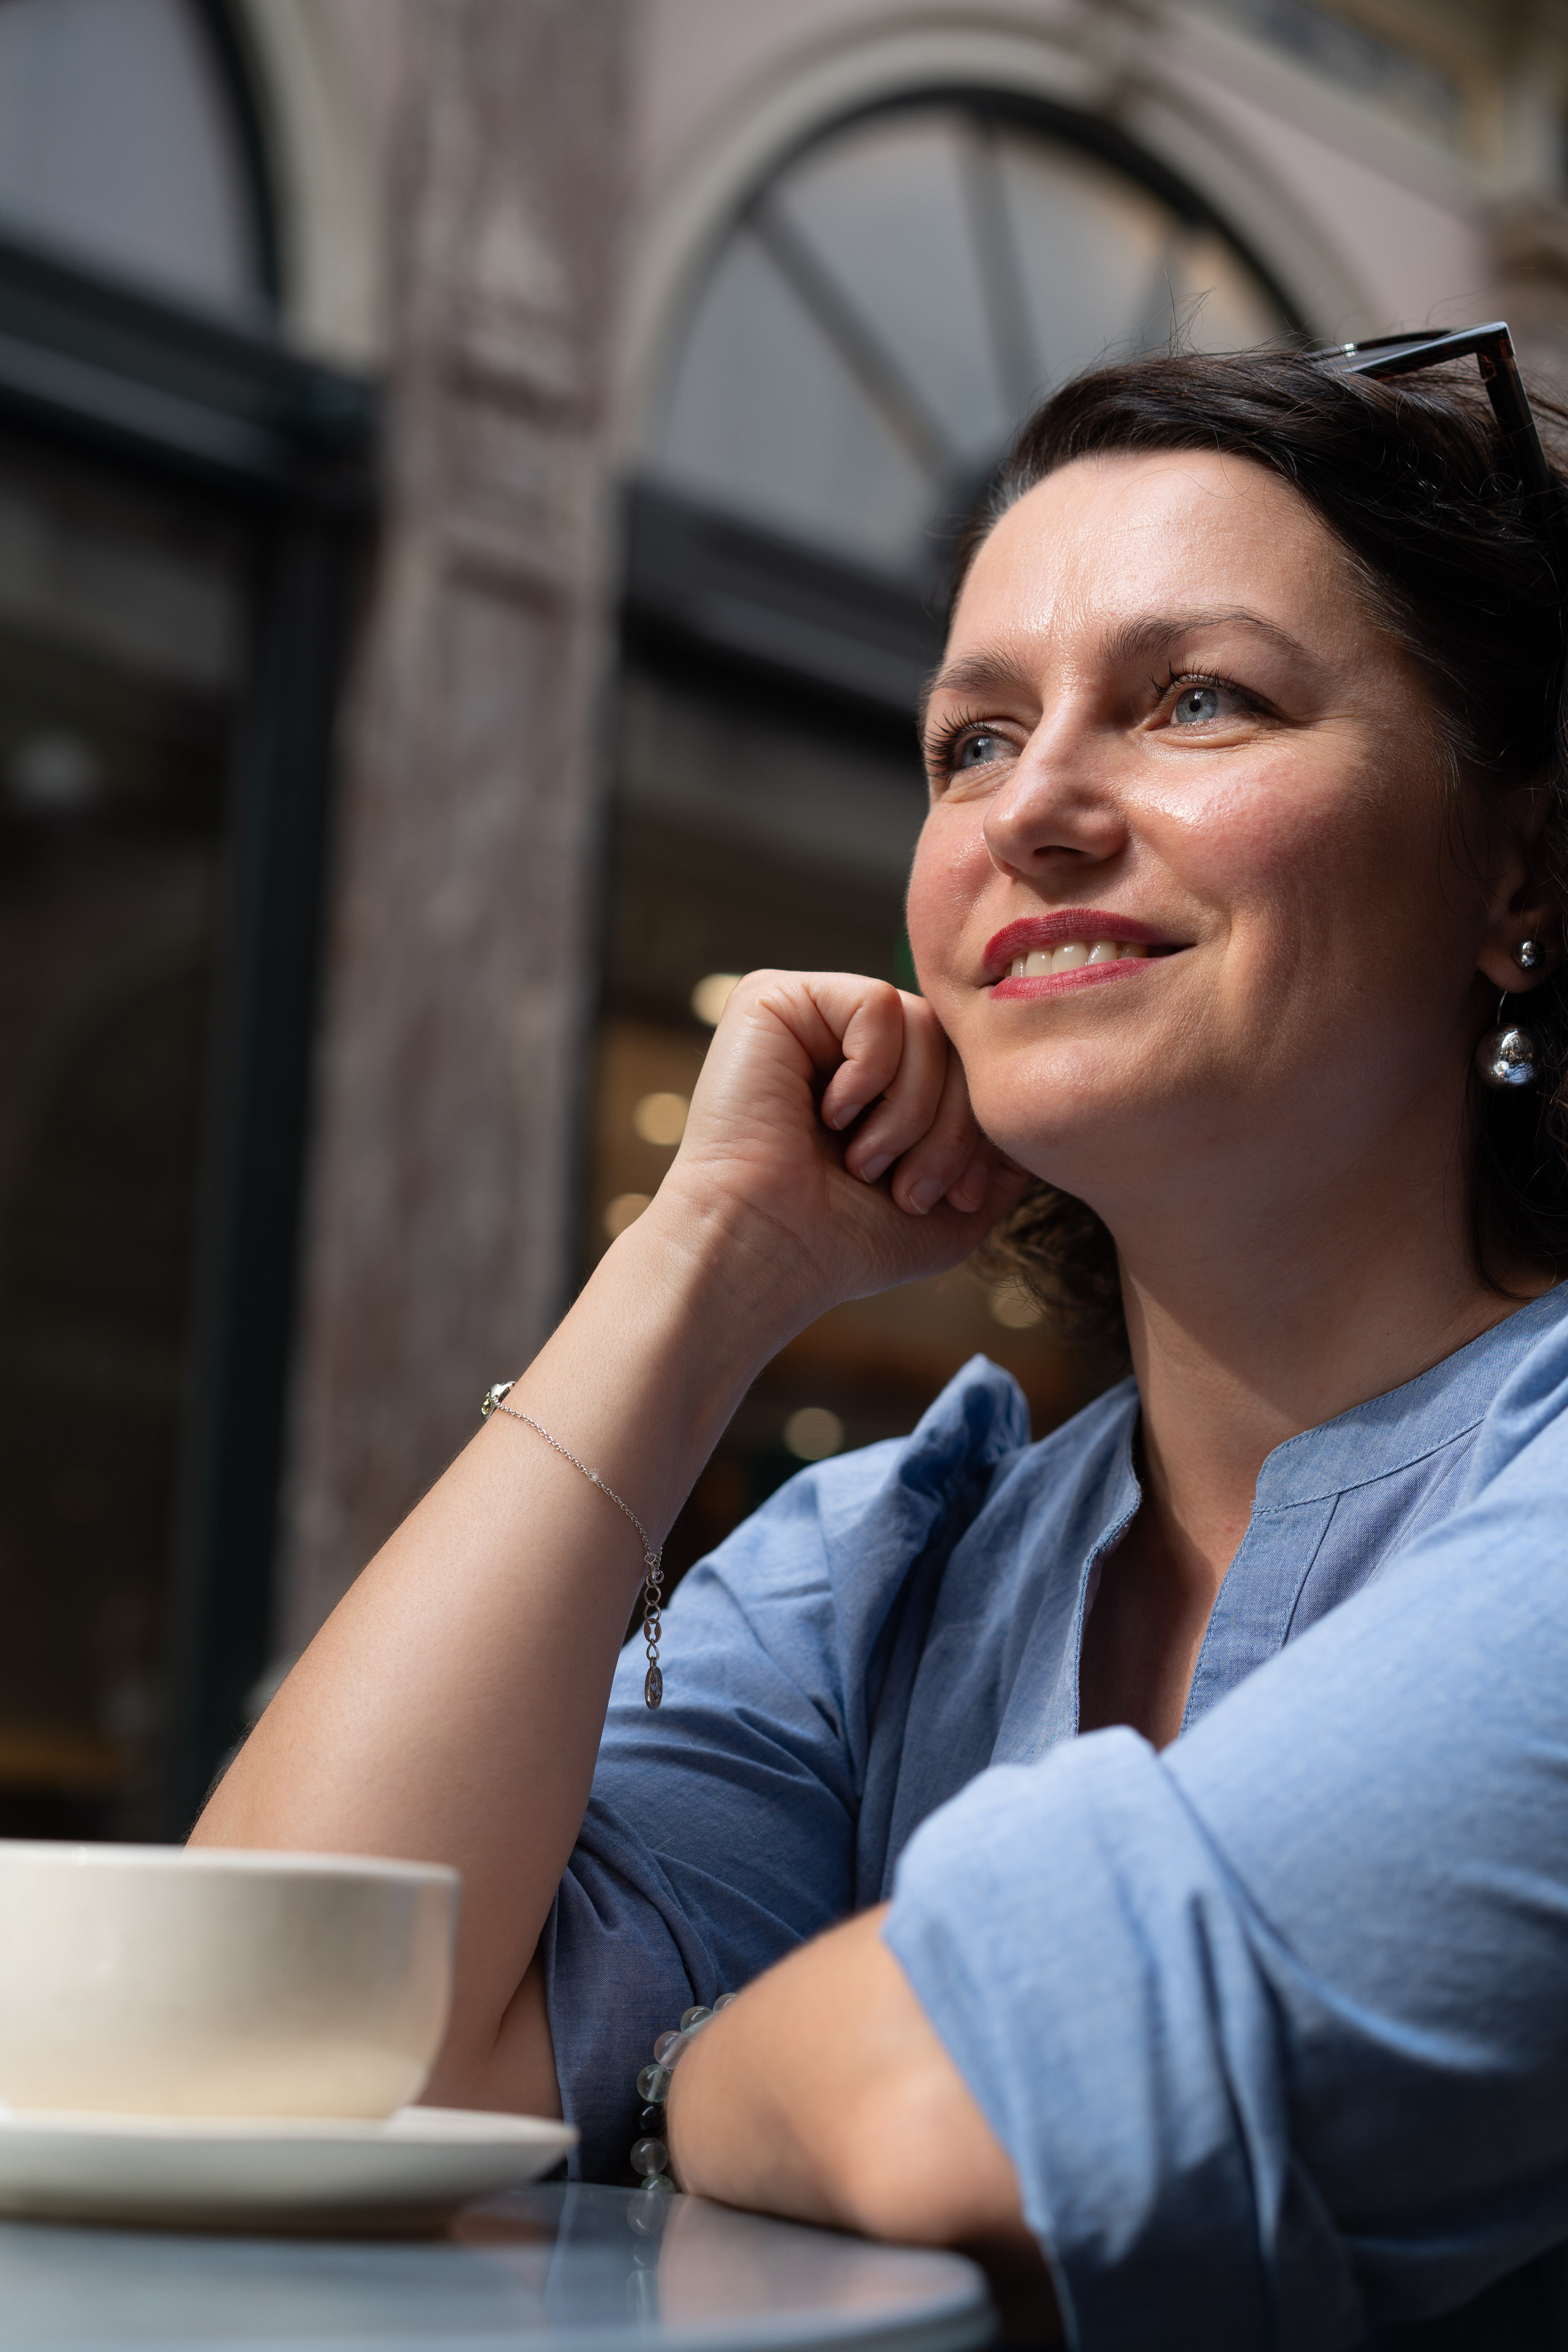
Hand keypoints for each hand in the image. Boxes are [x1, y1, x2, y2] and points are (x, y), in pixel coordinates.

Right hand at [652, 971, 1028, 1316]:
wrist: (767, 1252)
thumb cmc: (844, 1243)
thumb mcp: (950, 1213)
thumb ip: (998, 1162)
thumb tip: (1033, 1114)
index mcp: (878, 1078)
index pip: (966, 1068)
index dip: (980, 1129)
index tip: (961, 1197)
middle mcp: (842, 1037)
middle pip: (952, 1043)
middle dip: (952, 1127)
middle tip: (911, 1189)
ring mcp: (809, 1013)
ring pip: (923, 1023)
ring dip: (912, 1110)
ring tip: (866, 1162)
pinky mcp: (774, 998)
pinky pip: (876, 1005)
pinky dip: (871, 1073)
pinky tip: (831, 1116)